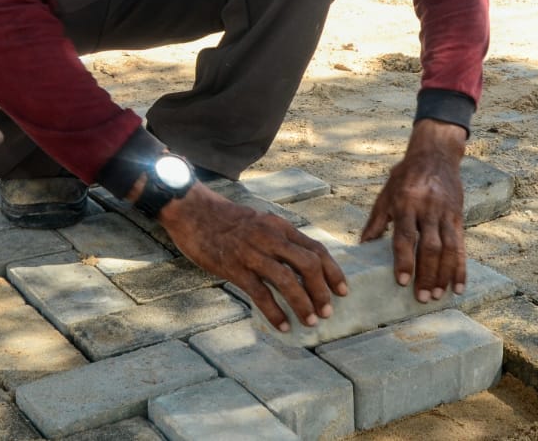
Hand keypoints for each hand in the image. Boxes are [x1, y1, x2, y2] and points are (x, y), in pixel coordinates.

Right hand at [157, 184, 347, 332]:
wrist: (193, 211)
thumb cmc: (227, 220)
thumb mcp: (261, 222)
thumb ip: (280, 239)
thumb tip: (300, 263)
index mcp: (280, 227)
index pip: (316, 249)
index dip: (333, 271)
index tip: (343, 290)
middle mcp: (271, 238)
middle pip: (308, 265)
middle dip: (322, 290)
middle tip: (328, 311)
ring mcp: (253, 252)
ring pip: (287, 280)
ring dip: (303, 304)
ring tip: (311, 322)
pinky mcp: (234, 267)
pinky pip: (259, 293)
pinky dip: (274, 312)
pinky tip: (283, 326)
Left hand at [362, 118, 467, 302]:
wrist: (436, 153)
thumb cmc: (406, 175)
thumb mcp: (386, 193)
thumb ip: (376, 221)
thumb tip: (362, 247)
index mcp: (405, 203)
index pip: (405, 236)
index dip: (404, 260)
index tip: (402, 282)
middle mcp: (427, 208)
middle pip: (429, 246)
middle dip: (427, 274)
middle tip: (422, 298)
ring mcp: (445, 212)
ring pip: (448, 248)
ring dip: (444, 275)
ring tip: (438, 296)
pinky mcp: (458, 216)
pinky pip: (461, 245)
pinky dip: (461, 268)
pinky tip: (459, 286)